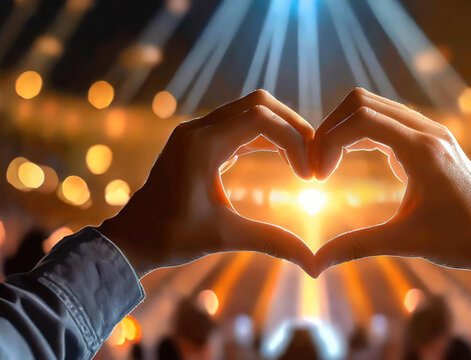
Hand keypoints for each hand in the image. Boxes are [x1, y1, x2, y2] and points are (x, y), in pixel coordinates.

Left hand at [96, 90, 317, 278]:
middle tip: (314, 158)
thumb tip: (314, 265)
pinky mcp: (199, 138)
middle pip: (260, 104)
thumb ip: (273, 242)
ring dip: (281, 128)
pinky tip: (283, 158)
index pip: (261, 119)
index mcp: (201, 146)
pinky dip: (266, 134)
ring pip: (251, 108)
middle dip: (293, 127)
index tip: (308, 175)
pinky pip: (240, 122)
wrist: (131, 239)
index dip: (294, 141)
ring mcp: (197, 130)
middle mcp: (198, 129)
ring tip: (303, 158)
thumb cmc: (172, 239)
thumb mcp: (226, 238)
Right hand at [311, 88, 470, 285]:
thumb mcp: (405, 242)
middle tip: (316, 166)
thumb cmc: (462, 242)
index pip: (361, 119)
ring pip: (377, 107)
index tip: (317, 176)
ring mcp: (434, 133)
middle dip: (331, 129)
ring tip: (329, 163)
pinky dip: (366, 132)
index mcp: (422, 150)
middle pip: (363, 102)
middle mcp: (429, 132)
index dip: (328, 141)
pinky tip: (354, 161)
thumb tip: (314, 264)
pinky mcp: (436, 142)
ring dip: (347, 128)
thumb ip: (356, 246)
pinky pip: (392, 120)